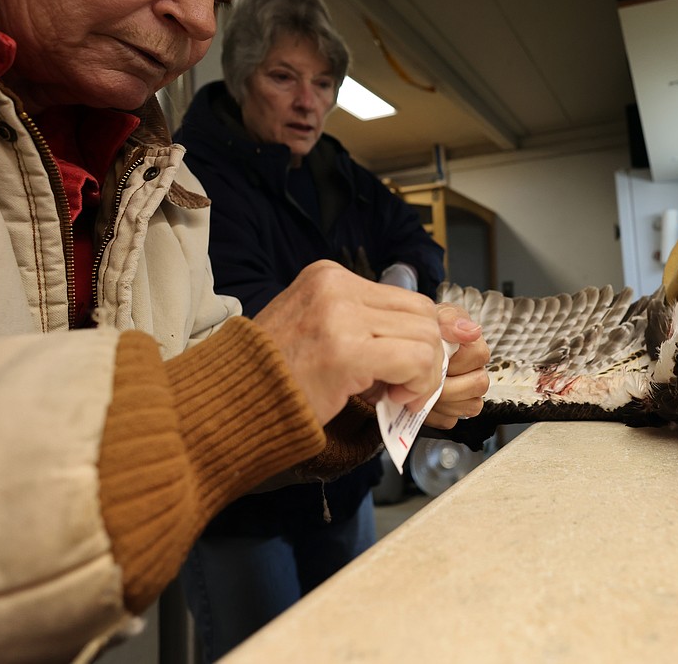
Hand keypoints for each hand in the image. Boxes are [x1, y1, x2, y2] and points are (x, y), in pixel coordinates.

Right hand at [254, 260, 444, 424]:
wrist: (231, 402)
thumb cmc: (279, 374)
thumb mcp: (323, 330)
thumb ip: (371, 324)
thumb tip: (446, 326)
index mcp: (329, 276)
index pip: (406, 298)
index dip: (424, 336)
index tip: (417, 367)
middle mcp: (335, 286)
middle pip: (421, 314)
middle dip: (429, 355)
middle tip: (409, 387)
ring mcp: (339, 316)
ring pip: (424, 337)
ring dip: (424, 375)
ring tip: (399, 395)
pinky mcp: (345, 351)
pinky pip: (415, 361)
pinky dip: (418, 385)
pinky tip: (396, 400)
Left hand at [424, 303, 489, 429]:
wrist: (393, 354)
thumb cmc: (414, 334)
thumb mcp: (429, 317)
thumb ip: (450, 319)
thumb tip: (473, 329)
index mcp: (470, 344)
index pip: (480, 355)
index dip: (457, 360)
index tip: (439, 358)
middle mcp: (473, 369)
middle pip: (478, 384)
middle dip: (448, 385)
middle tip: (427, 380)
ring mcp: (465, 392)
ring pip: (470, 406)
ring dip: (443, 401)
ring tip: (422, 392)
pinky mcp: (452, 411)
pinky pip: (452, 420)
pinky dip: (433, 415)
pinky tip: (421, 402)